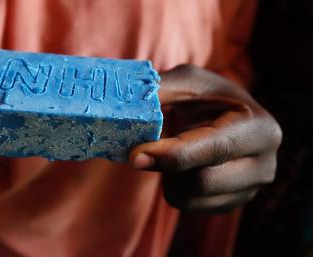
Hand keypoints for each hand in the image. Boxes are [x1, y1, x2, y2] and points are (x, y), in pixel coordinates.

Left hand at [129, 65, 281, 212]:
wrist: (222, 116)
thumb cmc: (204, 96)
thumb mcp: (186, 81)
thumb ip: (160, 91)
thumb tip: (127, 110)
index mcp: (259, 128)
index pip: (213, 150)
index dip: (171, 154)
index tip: (135, 155)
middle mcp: (264, 164)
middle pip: (201, 182)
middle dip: (167, 165)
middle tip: (148, 146)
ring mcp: (250, 190)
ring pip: (190, 198)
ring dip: (169, 176)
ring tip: (174, 151)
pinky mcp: (231, 204)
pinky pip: (188, 207)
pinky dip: (175, 187)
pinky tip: (182, 167)